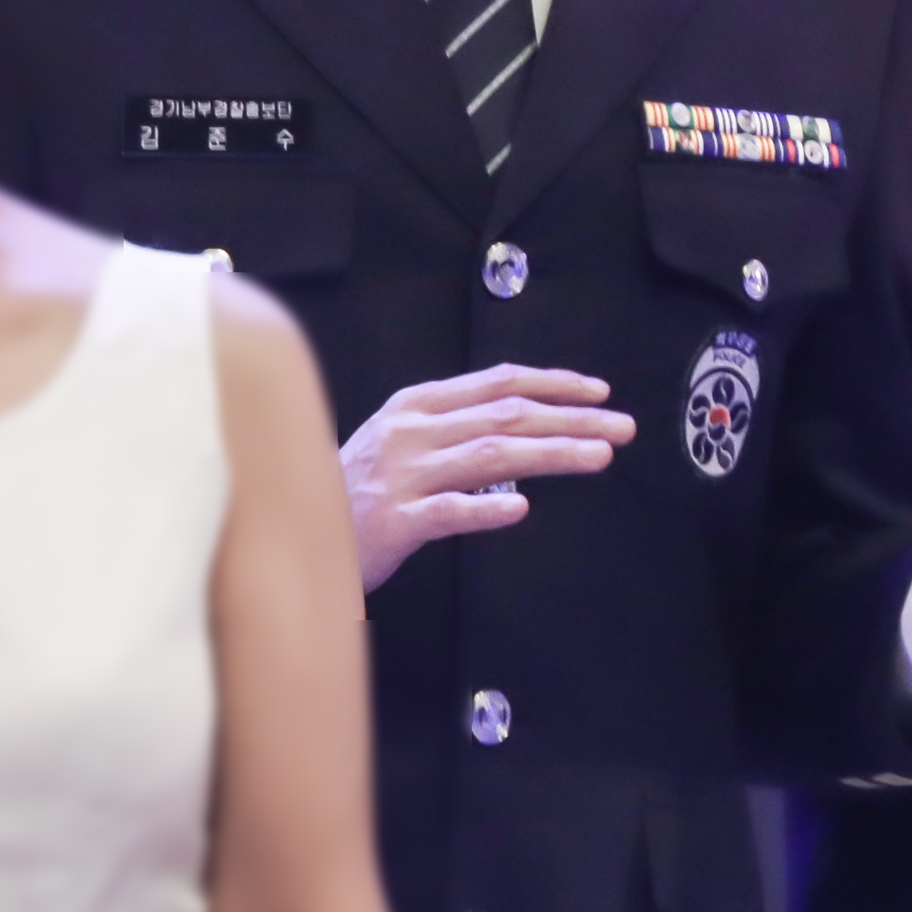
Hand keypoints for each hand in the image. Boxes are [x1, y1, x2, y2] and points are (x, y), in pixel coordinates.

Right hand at [340, 364, 635, 589]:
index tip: (599, 392)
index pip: (499, 382)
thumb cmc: (357, 490)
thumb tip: (525, 419)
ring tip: (598, 457)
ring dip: (551, 454)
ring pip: (491, 457)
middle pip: (507, 416)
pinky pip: (447, 511)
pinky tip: (521, 508)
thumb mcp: (401, 440)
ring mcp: (401, 476)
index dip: (555, 383)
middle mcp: (411, 431)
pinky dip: (486, 509)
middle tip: (622, 427)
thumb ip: (455, 426)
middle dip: (573, 418)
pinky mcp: (392, 522)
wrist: (289, 530)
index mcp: (417, 405)